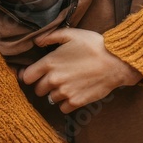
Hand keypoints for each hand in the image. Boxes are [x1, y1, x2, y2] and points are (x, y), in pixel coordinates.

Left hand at [20, 27, 141, 112]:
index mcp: (50, 62)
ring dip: (56, 93)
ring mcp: (65, 92)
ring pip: (50, 99)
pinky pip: (63, 108)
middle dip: (44, 84)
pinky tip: (74, 93)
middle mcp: (54, 79)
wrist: (116, 61)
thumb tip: (36, 41)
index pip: (27, 77)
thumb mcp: (71, 34)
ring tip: (67, 84)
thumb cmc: (94, 45)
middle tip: (55, 78)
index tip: (34, 74)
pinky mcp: (76, 102)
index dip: (29, 75)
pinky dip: (66, 103)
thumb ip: (50, 37)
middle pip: (38, 90)